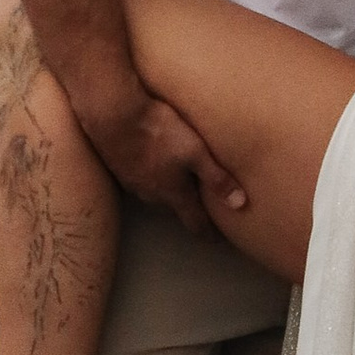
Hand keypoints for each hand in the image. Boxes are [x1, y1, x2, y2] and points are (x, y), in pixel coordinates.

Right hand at [80, 86, 249, 238]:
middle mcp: (153, 195)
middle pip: (175, 208)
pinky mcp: (119, 170)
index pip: (194, 223)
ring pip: (157, 193)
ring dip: (168, 189)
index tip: (216, 240)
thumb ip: (216, 178)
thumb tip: (241, 204)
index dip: (208, 233)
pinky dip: (152, 175)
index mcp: (174, 194)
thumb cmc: (159, 131)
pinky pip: (141, 180)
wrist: (113, 114)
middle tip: (201, 201)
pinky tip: (154, 160)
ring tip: (178, 178)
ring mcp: (133, 184)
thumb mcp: (195, 151)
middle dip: (188, 206)